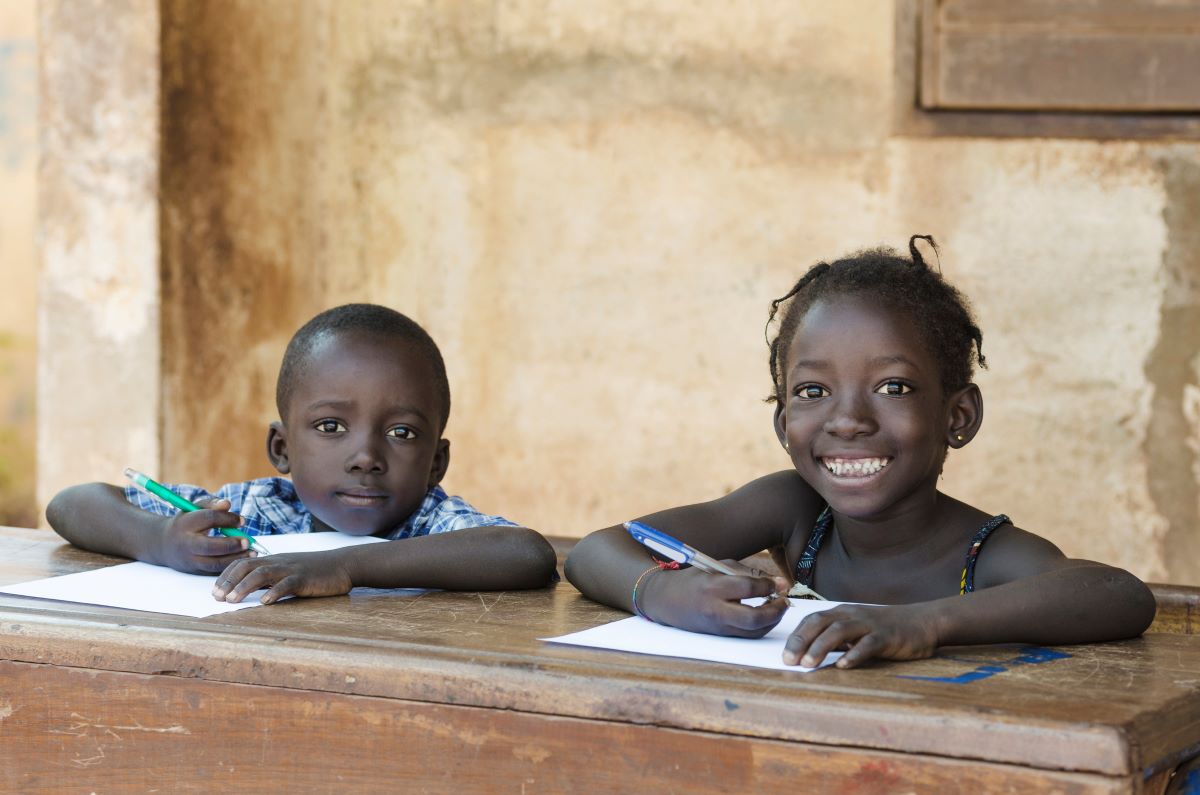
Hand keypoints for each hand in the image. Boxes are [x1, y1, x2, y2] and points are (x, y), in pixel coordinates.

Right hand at [154, 497, 252, 573]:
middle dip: (231, 544)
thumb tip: (227, 504)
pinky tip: (243, 560)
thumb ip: (211, 504)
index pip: (209, 519)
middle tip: (248, 541)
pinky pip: (215, 571)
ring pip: (213, 563)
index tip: (242, 521)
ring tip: (252, 552)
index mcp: (185, 524)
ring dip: (235, 558)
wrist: (164, 545)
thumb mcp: (193, 509)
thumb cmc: (186, 523)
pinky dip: (231, 566)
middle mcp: (186, 543)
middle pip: (209, 546)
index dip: (228, 519)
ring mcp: (189, 559)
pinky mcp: (195, 571)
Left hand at [212, 550, 352, 603]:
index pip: (243, 563)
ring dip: (244, 586)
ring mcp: (291, 569)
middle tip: (217, 597)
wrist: (343, 564)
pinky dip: (274, 592)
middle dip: (229, 581)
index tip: (214, 591)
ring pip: (262, 573)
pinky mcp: (305, 578)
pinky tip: (265, 602)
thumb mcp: (289, 571)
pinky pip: (287, 584)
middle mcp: (279, 562)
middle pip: (247, 566)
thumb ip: (271, 578)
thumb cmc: (316, 571)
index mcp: (273, 561)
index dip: (226, 576)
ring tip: (232, 600)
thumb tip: (249, 590)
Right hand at [639, 560, 790, 637]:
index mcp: (712, 587)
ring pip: (753, 632)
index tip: (782, 583)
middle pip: (753, 618)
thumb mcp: (717, 567)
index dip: (770, 586)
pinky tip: (766, 616)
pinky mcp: (719, 635)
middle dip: (776, 611)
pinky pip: (747, 635)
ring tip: (778, 607)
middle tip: (785, 600)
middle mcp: (714, 609)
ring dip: (772, 620)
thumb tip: (776, 582)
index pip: (748, 588)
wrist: (665, 600)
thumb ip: (746, 572)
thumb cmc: (694, 579)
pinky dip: (761, 627)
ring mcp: (717, 626)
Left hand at [783, 603, 940, 668]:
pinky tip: (843, 666)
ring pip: (839, 631)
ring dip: (821, 647)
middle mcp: (852, 615)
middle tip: (788, 661)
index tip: (784, 656)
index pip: (812, 621)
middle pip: (820, 623)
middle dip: (801, 641)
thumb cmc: (885, 629)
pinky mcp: (887, 636)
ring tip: (808, 664)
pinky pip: (868, 644)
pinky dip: (854, 654)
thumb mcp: (858, 630)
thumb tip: (810, 655)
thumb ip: (837, 639)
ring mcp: (869, 624)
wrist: (923, 622)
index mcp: (842, 613)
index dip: (796, 637)